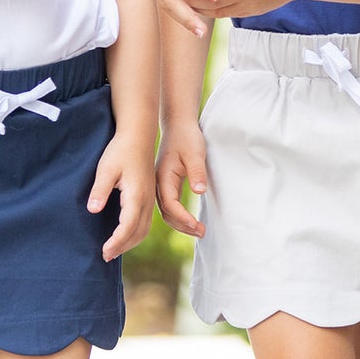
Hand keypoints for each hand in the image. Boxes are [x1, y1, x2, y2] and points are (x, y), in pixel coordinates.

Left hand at [88, 135, 154, 260]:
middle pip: (139, 233)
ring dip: (130, 242)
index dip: (116, 242)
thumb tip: (93, 210)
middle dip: (123, 247)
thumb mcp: (106, 169)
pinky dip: (135, 233)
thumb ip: (100, 191)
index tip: (104, 252)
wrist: (138, 136)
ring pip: (144, 229)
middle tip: (105, 256)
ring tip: (112, 250)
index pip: (127, 226)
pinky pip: (145, 222)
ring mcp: (150, 199)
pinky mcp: (148, 196)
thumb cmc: (120, 151)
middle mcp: (147, 200)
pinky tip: (122, 235)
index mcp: (137, 195)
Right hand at [154, 122, 207, 237]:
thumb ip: (197, 172)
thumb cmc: (186, 137)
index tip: (197, 225)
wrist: (178, 125)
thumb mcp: (195, 153)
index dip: (183, 217)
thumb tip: (199, 191)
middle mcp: (158, 184)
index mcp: (163, 177)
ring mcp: (160, 185)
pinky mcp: (165, 185)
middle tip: (201, 232)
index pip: (170, 204)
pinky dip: (178, 217)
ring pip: (167, 212)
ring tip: (199, 231)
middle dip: (183, 226)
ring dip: (181, 224)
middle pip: (166, 213)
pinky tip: (189, 222)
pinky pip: (168, 206)